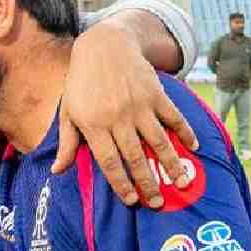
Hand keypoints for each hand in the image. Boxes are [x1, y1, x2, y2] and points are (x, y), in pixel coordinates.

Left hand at [52, 22, 198, 207]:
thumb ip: (67, 143)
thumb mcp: (68, 112)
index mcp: (94, 124)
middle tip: (157, 204)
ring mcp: (138, 105)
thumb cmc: (81, 83)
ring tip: (181, 184)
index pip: (109, 161)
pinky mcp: (155, 94)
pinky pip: (173, 117)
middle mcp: (117, 117)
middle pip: (135, 157)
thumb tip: (57, 171)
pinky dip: (185, 132)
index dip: (120, 183)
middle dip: (147, 183)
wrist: (103, 46)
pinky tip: (194, 148)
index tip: (131, 201)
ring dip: (171, 164)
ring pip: (158, 141)